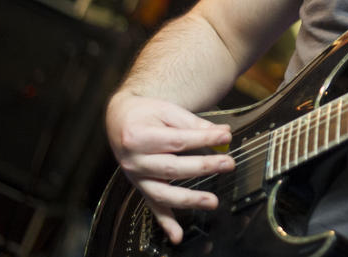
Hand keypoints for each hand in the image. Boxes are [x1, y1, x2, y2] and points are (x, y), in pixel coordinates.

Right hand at [106, 91, 235, 243]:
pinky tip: (177, 235)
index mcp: (140, 136)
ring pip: (163, 192)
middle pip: (172, 167)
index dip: (203, 139)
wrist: (119, 120)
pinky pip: (153, 206)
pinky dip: (166, 223)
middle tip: (228, 164)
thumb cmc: (145, 114)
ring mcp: (136, 177)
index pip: (178, 140)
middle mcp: (134, 161)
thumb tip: (222, 133)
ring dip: (189, 199)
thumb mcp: (167, 110)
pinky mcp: (140, 187)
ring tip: (212, 201)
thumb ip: (193, 123)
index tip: (224, 137)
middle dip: (203, 167)